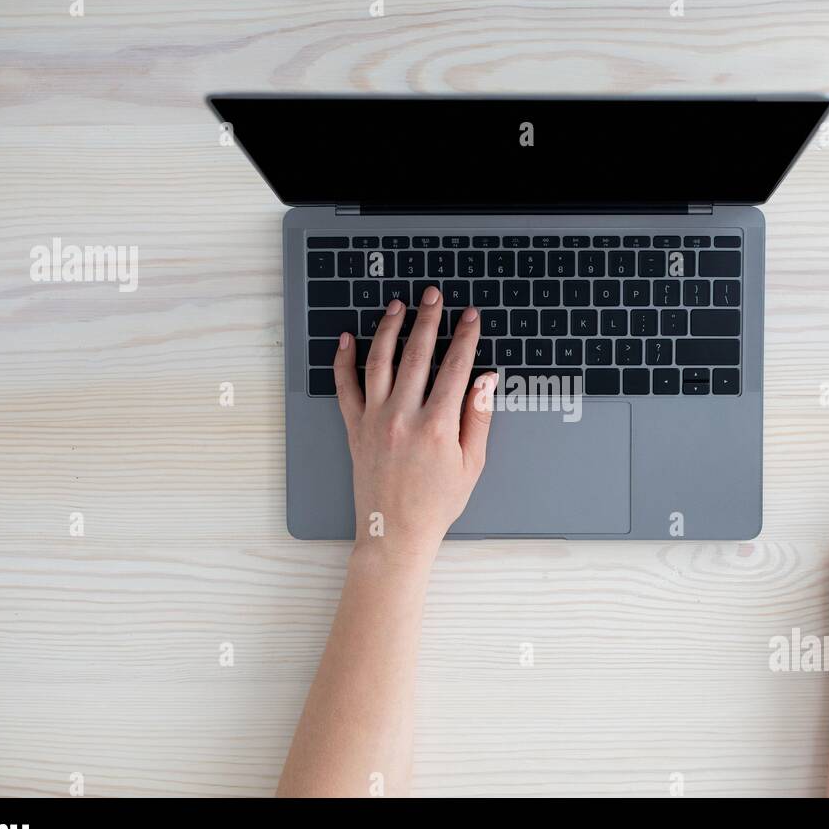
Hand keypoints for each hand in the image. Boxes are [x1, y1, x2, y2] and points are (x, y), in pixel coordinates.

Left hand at [332, 286, 497, 556]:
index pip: (456, 368)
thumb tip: (485, 379)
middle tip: (434, 296)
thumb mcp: (472, 464)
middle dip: (428, 319)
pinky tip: (347, 338)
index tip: (470, 316)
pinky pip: (345, 386)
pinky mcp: (354, 428)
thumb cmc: (437, 503)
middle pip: (417, 354)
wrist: (394, 532)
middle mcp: (403, 416)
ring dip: (388, 328)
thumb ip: (478, 417)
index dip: (465, 337)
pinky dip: (344, 360)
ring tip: (397, 306)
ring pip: (379, 361)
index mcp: (438, 426)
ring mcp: (375, 420)